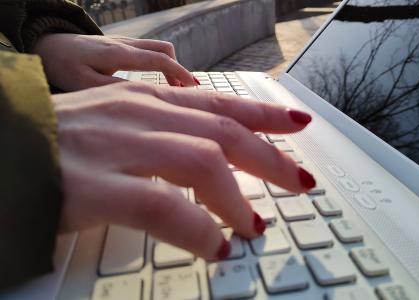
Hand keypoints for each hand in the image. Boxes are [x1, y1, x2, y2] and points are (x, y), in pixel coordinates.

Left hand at [34, 34, 196, 90]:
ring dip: (171, 67)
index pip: (159, 60)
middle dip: (179, 70)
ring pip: (158, 49)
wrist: (48, 45)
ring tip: (173, 90)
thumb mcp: (85, 83)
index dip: (180, 74)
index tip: (194, 89)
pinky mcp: (121, 46)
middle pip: (164, 50)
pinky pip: (149, 51)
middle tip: (184, 94)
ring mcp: (124, 42)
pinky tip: (158, 82)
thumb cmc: (63, 66)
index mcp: (119, 53)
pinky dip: (161, 65)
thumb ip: (115, 89)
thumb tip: (146, 97)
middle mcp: (125, 44)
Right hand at [53, 82, 314, 259]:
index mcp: (145, 103)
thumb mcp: (119, 125)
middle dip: (271, 159)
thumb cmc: (60, 145)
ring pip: (202, 162)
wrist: (0, 152)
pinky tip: (213, 245)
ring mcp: (114, 147)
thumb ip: (163, 135)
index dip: (264, 114)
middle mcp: (137, 116)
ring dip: (238, 199)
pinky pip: (159, 205)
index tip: (297, 124)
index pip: (220, 104)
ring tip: (254, 226)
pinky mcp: (89, 186)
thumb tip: (209, 159)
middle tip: (301, 181)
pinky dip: (196, 228)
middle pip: (224, 132)